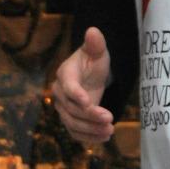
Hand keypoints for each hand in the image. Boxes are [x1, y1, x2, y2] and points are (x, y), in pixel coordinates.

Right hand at [50, 26, 113, 144]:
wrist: (90, 75)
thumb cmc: (93, 60)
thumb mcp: (97, 51)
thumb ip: (95, 43)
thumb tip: (93, 31)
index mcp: (65, 74)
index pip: (68, 86)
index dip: (76, 94)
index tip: (88, 102)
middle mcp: (60, 93)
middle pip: (71, 109)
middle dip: (90, 116)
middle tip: (109, 119)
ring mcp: (63, 108)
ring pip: (72, 123)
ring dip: (90, 129)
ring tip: (109, 131)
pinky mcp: (70, 120)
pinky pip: (75, 132)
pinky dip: (89, 137)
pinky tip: (104, 138)